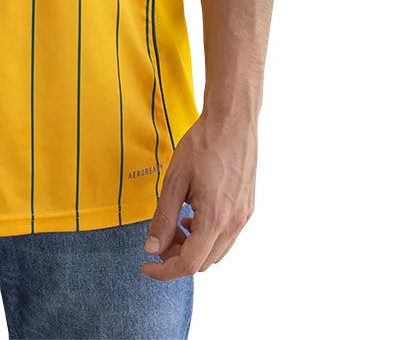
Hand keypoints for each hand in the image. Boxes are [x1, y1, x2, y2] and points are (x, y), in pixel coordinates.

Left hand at [139, 110, 256, 280]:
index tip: (146, 266)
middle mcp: (234, 223)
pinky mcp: (248, 208)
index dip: (164, 270)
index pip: (188, 263)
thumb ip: (163, 217)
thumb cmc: (202, 145)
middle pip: (203, 262)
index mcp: (215, 218)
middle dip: (176, 257)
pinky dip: (207, 236)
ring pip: (216, 252)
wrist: (232, 121)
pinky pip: (227, 237)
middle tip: (158, 238)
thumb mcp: (174, 180)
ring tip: (175, 224)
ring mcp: (244, 217)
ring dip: (193, 247)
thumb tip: (152, 248)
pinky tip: (193, 215)